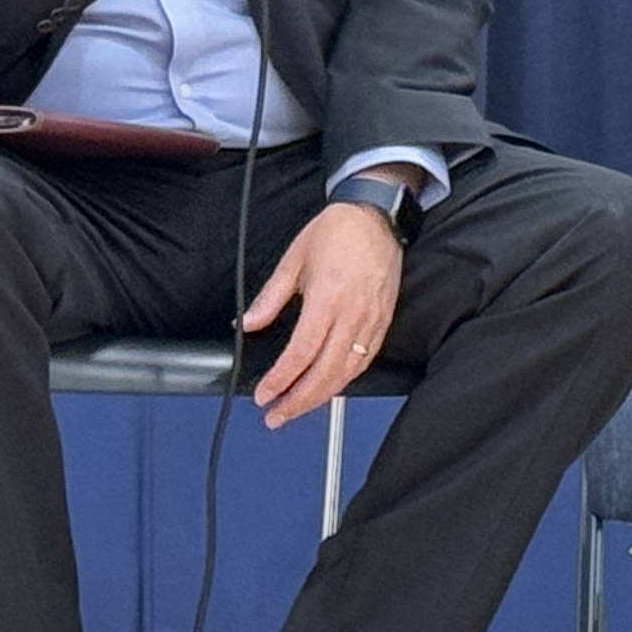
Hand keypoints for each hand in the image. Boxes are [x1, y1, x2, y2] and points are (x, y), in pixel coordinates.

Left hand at [242, 197, 405, 430]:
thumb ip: (270, 298)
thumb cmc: (337, 231)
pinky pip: (364, 360)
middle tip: (276, 416)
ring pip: (347, 372)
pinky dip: (345, 379)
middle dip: (298, 400)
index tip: (264, 394)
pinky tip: (329, 388)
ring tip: (298, 408)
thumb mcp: (293, 260)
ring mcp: (371, 320)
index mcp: (326, 298)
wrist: (375, 215)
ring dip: (321, 397)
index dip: (281, 379)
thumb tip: (247, 323)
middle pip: (325, 372)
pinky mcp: (383, 321)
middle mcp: (351, 314)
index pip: (301, 353)